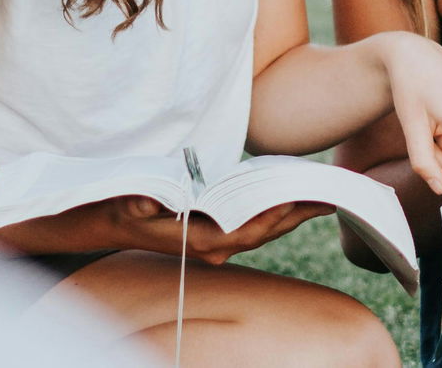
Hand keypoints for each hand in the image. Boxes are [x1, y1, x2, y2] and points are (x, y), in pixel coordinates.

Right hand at [90, 195, 334, 264]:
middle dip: (297, 215)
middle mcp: (213, 246)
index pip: (246, 231)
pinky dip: (275, 211)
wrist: (110, 221)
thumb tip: (149, 203)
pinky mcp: (216, 231)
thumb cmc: (122, 207)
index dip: (274, 217)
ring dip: (292, 214)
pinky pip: (254, 223)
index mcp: (199, 240)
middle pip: (264, 231)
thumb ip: (139, 202)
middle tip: (331, 196)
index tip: (300, 201)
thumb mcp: (126, 202)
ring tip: (322, 196)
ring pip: (263, 229)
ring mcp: (216, 241)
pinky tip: (291, 195)